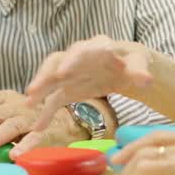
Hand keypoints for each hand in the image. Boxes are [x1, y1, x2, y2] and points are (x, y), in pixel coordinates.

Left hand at [0, 90, 84, 156]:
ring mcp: (32, 117)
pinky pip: (35, 138)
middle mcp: (18, 105)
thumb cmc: (28, 118)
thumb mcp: (8, 113)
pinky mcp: (46, 131)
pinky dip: (24, 147)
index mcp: (6, 98)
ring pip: (12, 125)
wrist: (66, 120)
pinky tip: (14, 157)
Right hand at [23, 37, 153, 130]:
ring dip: (40, 91)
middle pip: (57, 62)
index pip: (82, 51)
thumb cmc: (132, 62)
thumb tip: (145, 79)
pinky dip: (46, 112)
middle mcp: (78, 57)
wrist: (127, 69)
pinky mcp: (68, 87)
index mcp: (97, 47)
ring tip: (29, 104)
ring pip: (50, 79)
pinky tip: (39, 127)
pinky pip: (54, 99)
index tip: (62, 72)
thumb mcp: (139, 64)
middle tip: (33, 90)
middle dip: (45, 76)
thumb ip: (139, 71)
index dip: (71, 61)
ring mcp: (70, 72)